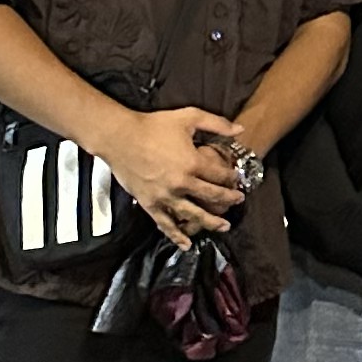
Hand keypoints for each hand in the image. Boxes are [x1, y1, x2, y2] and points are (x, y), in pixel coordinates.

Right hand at [109, 107, 246, 246]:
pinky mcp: (150, 203)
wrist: (120, 137)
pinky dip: (177, 235)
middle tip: (238, 200)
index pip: (220, 175)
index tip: (237, 179)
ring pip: (193, 214)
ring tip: (224, 226)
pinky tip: (186, 244)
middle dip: (228, 199)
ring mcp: (165, 196)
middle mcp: (181, 183)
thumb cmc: (154, 125)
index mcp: (192, 163)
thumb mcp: (189, 117)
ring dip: (211, 222)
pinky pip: (166, 223)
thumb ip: (217, 123)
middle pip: (212, 196)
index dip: (232, 178)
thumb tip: (241, 130)